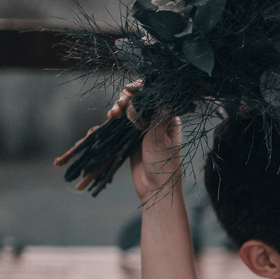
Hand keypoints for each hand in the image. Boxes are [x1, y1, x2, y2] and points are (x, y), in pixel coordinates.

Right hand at [106, 80, 183, 199]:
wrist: (156, 188)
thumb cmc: (164, 164)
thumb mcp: (160, 137)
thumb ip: (155, 115)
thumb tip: (156, 93)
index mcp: (169, 117)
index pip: (155, 95)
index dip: (141, 89)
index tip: (130, 90)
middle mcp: (156, 120)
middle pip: (139, 100)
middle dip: (127, 99)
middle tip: (120, 106)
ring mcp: (143, 128)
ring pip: (129, 110)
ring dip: (119, 108)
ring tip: (113, 113)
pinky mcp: (131, 137)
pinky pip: (121, 123)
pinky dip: (115, 119)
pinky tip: (110, 116)